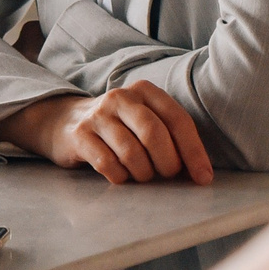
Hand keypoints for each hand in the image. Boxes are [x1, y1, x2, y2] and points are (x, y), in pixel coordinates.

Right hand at [0, 84, 215, 184]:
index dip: (194, 151)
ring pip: (131, 152)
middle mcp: (122, 97)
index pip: (178, 120)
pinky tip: (121, 176)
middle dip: (167, 163)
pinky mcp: (79, 135)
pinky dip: (120, 177)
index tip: (203, 178)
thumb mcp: (144, 121)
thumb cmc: (118, 128)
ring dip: (143, 174)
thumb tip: (200, 172)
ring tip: (142, 176)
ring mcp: (98, 115)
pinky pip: (107, 164)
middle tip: (166, 177)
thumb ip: (170, 137)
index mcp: (146, 91)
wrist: (65, 122)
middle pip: (154, 134)